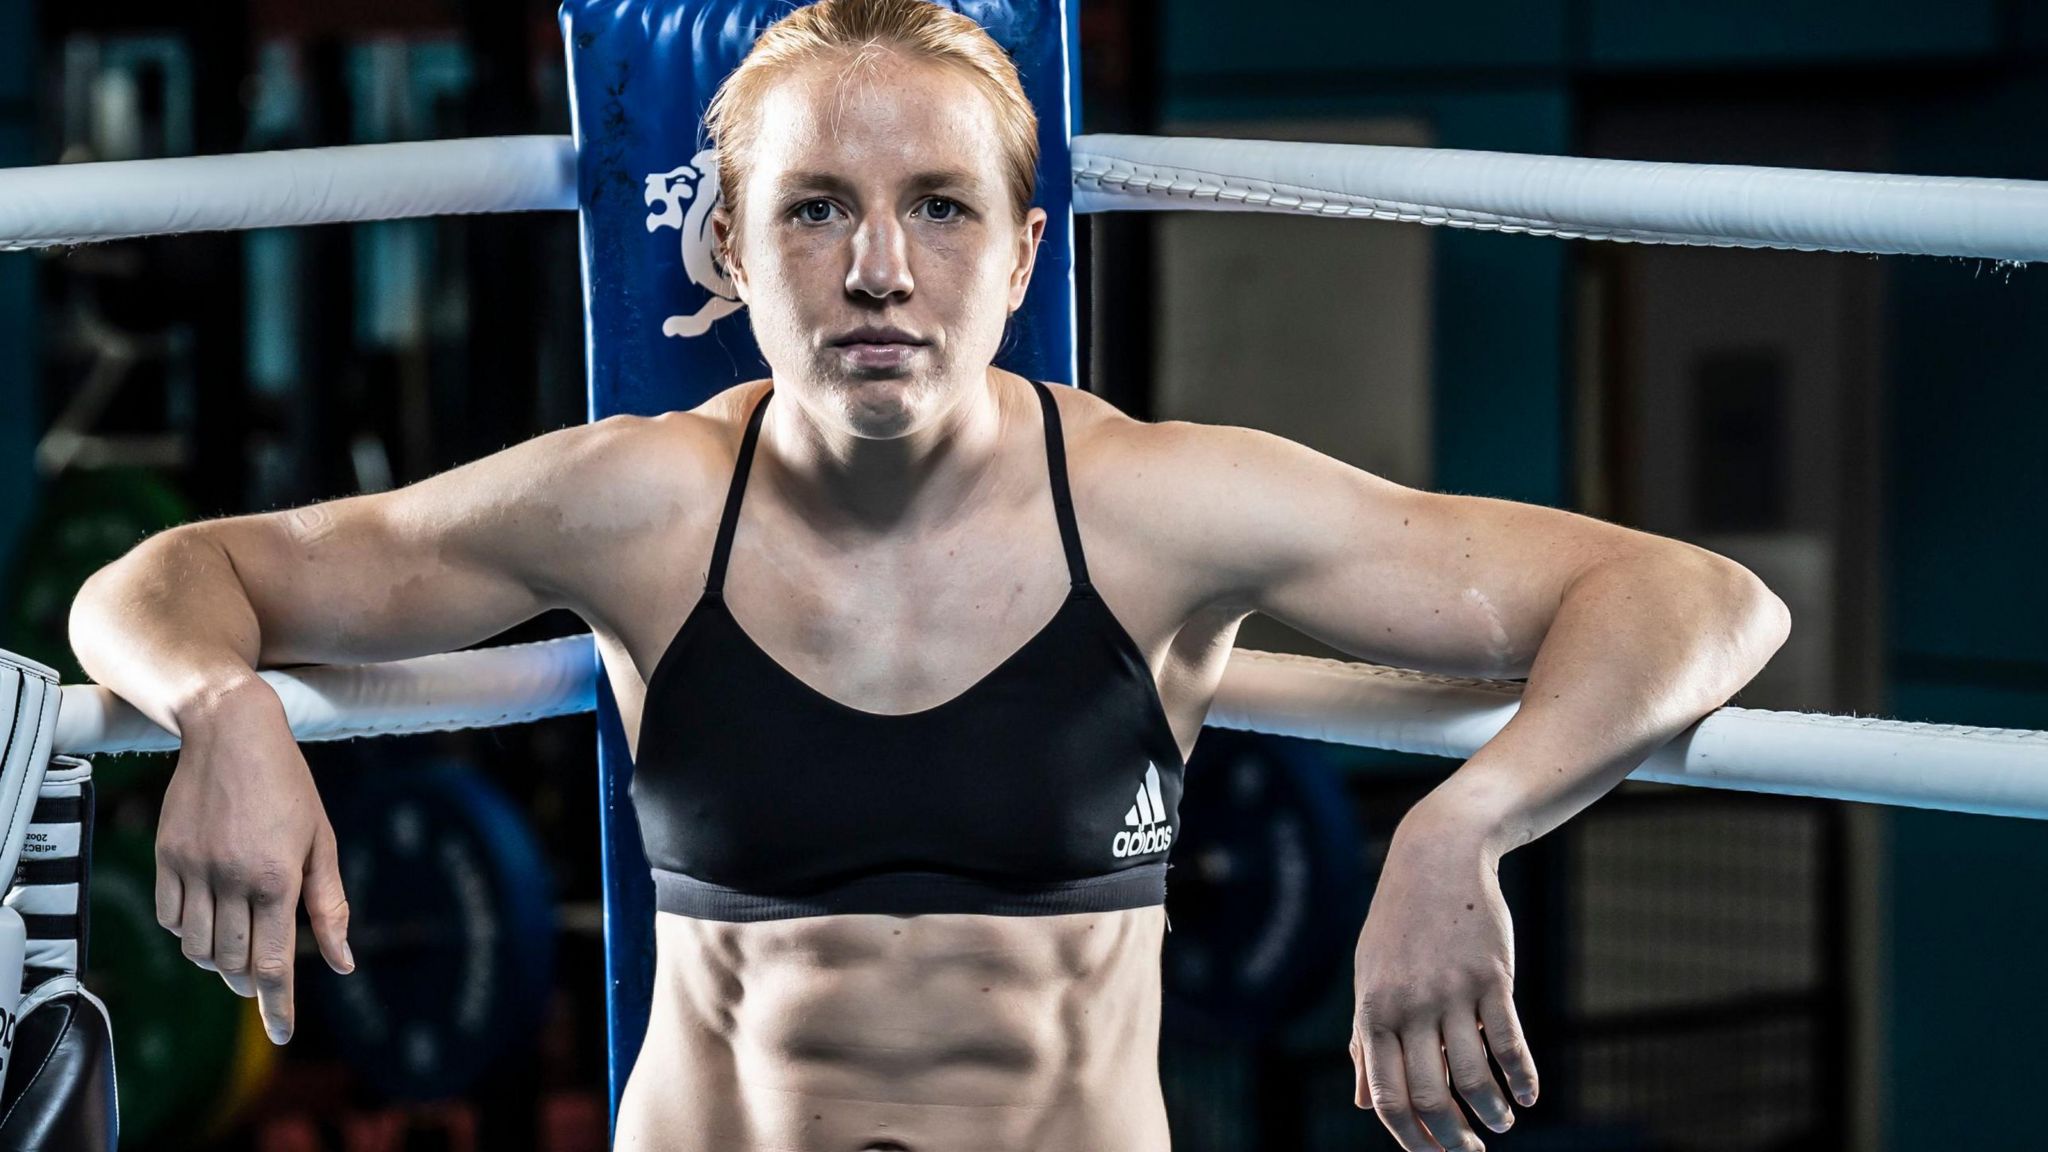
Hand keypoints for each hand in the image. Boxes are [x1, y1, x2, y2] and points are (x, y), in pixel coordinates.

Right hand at [156, 681, 353, 1043]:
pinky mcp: (166, 858)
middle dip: (250, 981)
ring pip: (199, 948)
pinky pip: (171, 920)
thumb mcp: (322, 841)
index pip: (274, 962)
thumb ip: (330, 906)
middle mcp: (231, 878)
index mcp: (277, 877)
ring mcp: (193, 868)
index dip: (278, 1006)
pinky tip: (209, 919)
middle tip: (263, 979)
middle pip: (234, 962)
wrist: (231, 732)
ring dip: (219, 960)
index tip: (283, 1035)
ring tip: (238, 945)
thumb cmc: (288, 786)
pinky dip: (190, 933)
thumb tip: (343, 963)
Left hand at [1348, 815, 1537, 1151]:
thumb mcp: (1370, 977)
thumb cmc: (1399, 925)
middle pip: (1431, 1096)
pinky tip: (1527, 1096)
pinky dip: (1522, 1079)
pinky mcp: (1492, 976)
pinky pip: (1510, 1042)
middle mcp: (1410, 1006)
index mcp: (1373, 1011)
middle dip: (1453, 1139)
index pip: (1388, 1096)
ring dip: (1491, 1113)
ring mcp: (1452, 992)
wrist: (1437, 857)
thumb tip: (1365, 1105)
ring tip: (1501, 1124)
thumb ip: (1365, 1040)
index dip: (1411, 1138)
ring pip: (1473, 1077)